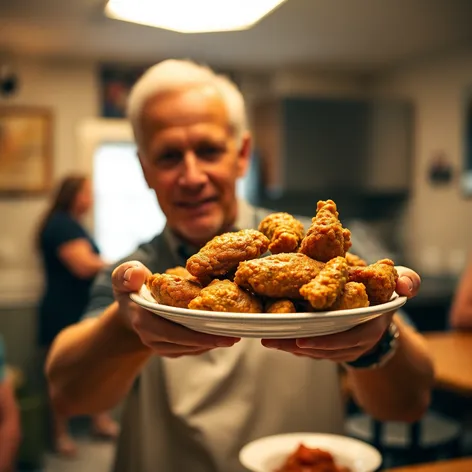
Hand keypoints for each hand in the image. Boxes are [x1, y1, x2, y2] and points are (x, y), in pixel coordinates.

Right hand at [111, 261, 239, 357]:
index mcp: (143, 320)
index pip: (173, 332)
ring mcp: (162, 346)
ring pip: (192, 348)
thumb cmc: (131, 286)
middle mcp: (152, 338)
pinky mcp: (171, 349)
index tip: (220, 332)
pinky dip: (208, 341)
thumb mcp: (124, 276)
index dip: (197, 335)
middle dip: (212, 340)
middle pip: (187, 343)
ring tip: (235, 332)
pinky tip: (223, 333)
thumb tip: (137, 276)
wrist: (130, 307)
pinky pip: (192, 348)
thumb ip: (127, 274)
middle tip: (236, 334)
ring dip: (212, 342)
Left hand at [261, 265, 420, 361]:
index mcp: (369, 327)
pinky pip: (311, 350)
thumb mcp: (397, 285)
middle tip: (272, 339)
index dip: (326, 343)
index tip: (302, 341)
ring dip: (290, 347)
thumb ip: (406, 281)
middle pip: (323, 349)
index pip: (347, 339)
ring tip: (267, 339)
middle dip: (297, 347)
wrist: (379, 314)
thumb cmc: (383, 295)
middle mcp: (354, 342)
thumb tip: (407, 286)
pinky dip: (294, 345)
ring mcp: (341, 347)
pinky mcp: (330, 346)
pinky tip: (275, 338)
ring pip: (314, 352)